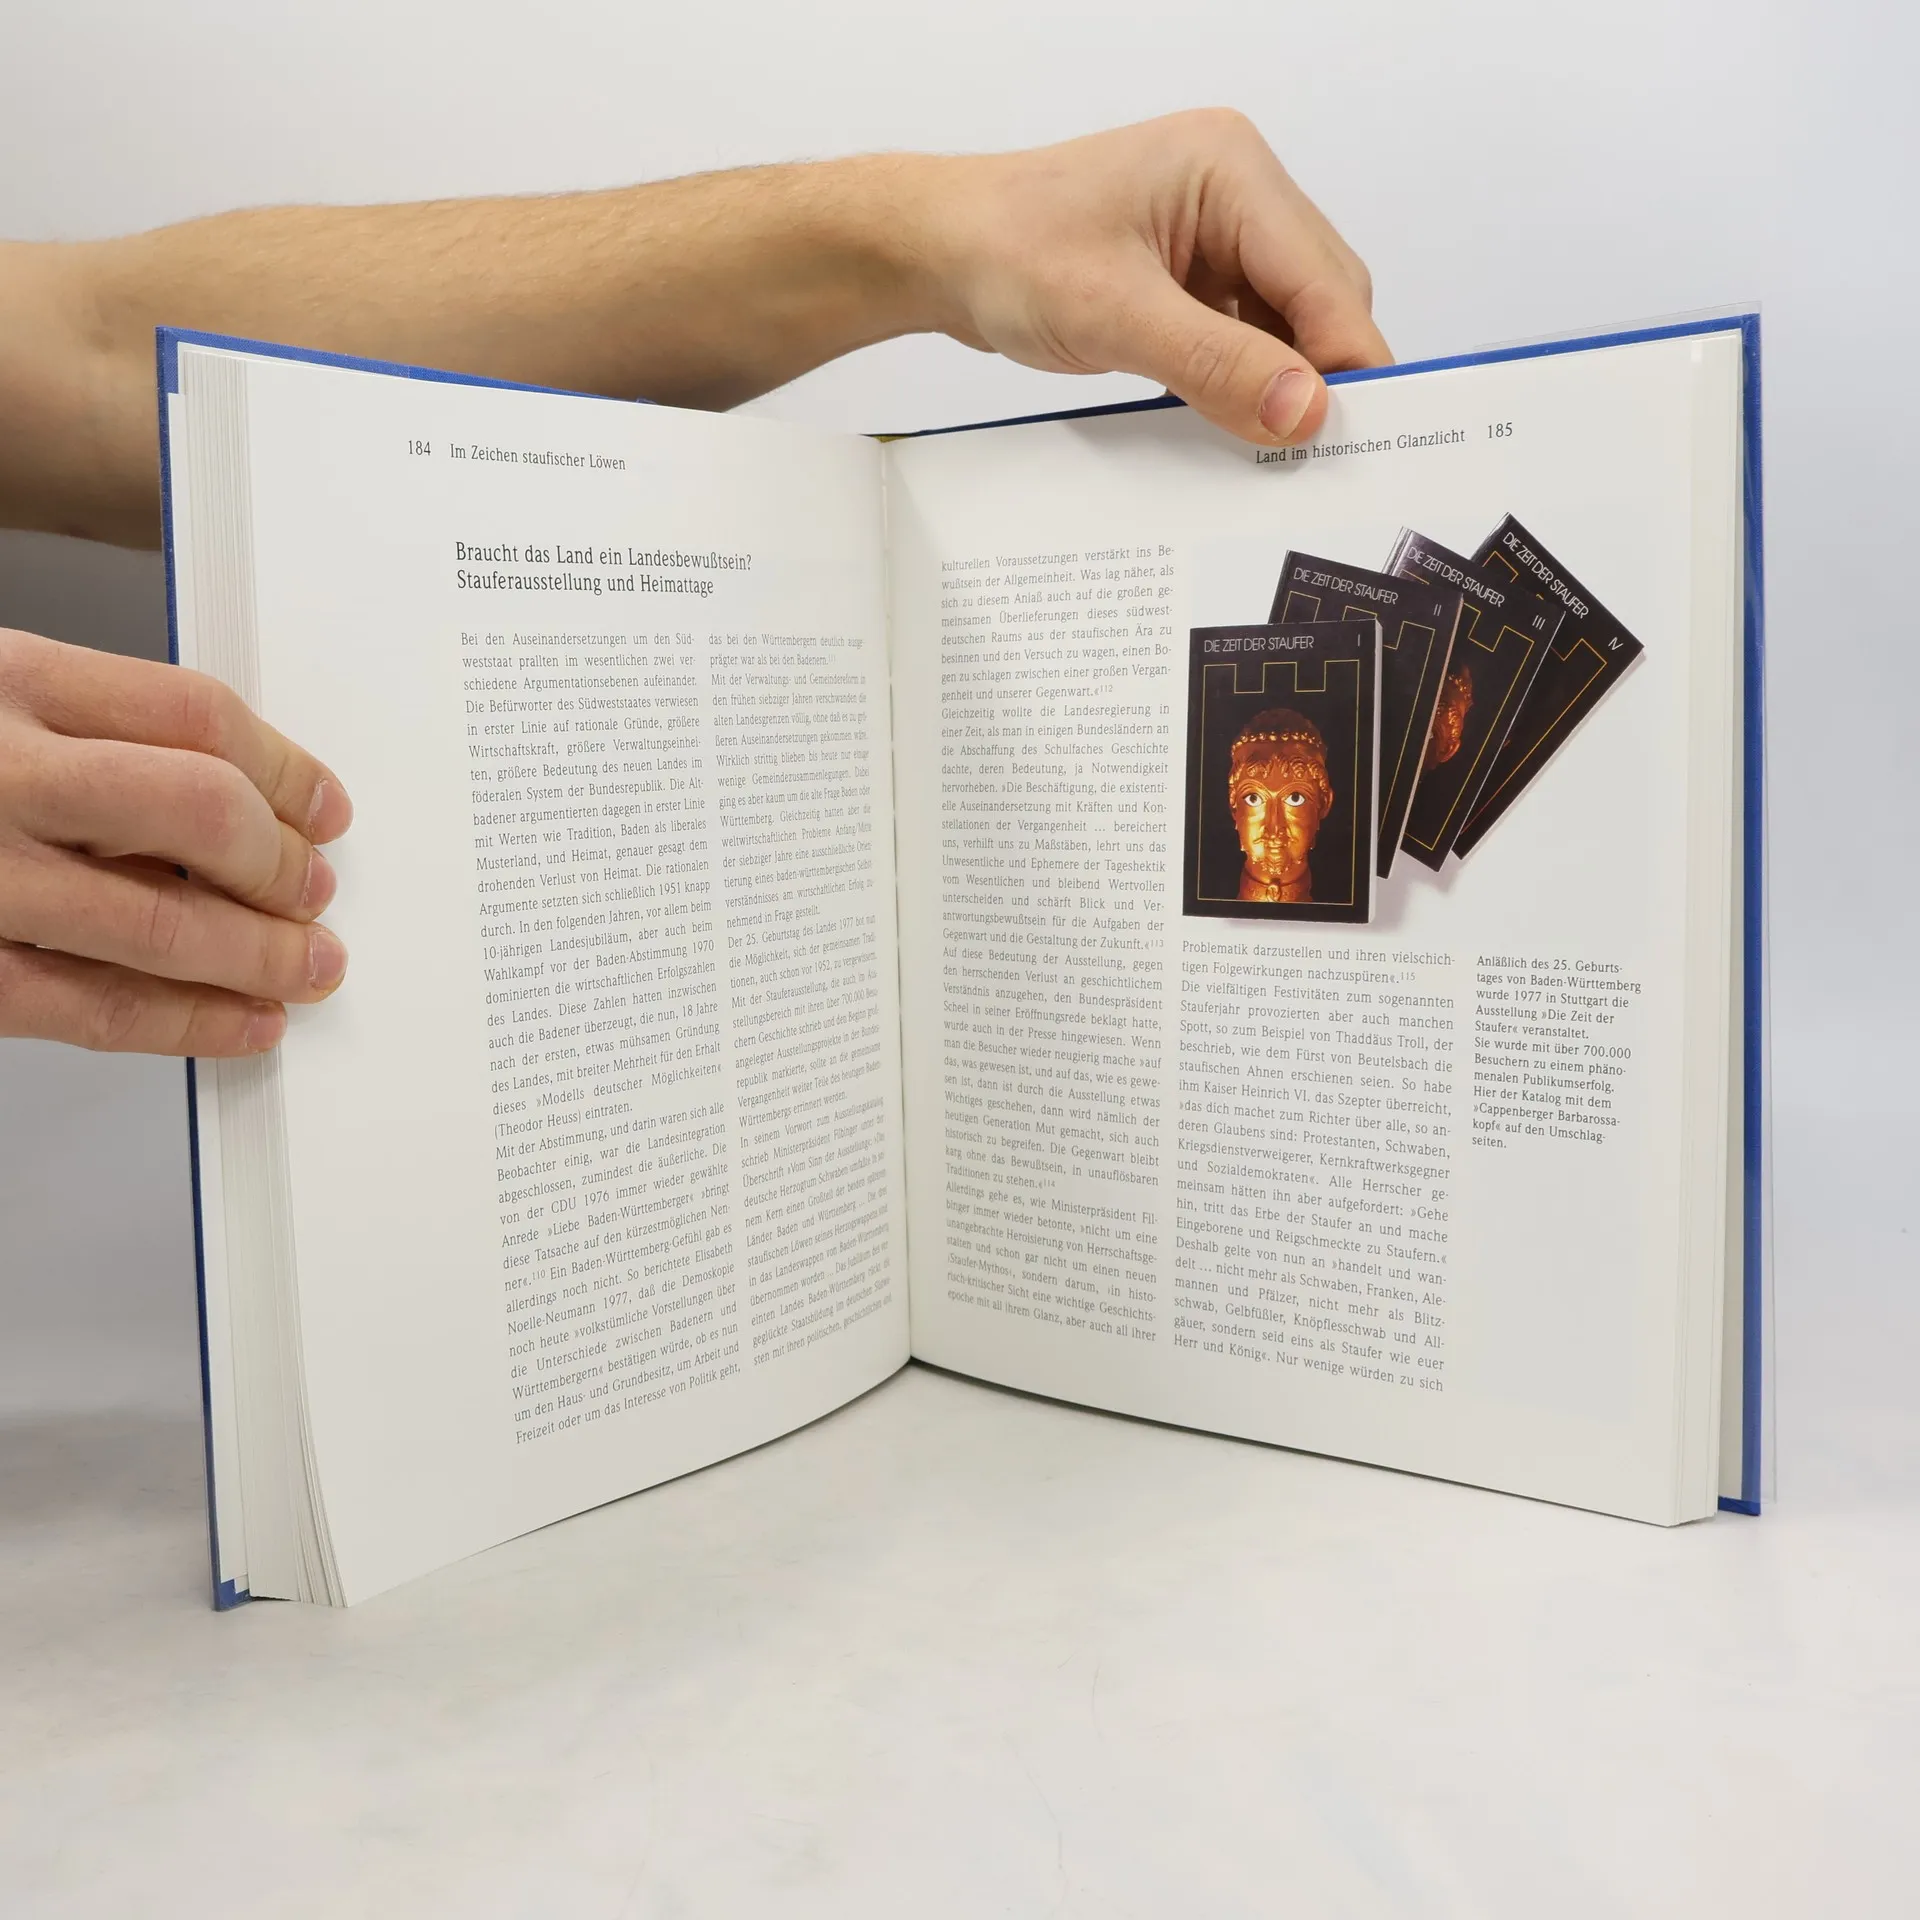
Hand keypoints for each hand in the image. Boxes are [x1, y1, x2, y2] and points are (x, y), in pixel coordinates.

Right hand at [0, 628, 351, 1054]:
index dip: (286, 769)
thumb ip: (84, 728)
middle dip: (282, 865)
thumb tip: (232, 796)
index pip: (193, 715)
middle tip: (318, 893)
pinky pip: (93, 1007)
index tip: (325, 808)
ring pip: (159, 924)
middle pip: (198, 811)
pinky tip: (240, 1022)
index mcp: (4, 680)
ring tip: (308, 967)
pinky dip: (187, 1022)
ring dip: (258, 956)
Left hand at [906, 109, 1389, 445]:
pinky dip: (1243, 384)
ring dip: (1278, 385)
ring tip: (1267, 449)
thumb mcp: (1113, 314)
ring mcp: (1217, 238)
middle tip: (1308, 457)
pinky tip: (1229, 424)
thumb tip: (1304, 410)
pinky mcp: (1193, 279)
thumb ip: (1216, 364)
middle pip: (1321, 301)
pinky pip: (1245, 339)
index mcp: (1232, 170)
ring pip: (1288, 325)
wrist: (939, 254)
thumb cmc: (1007, 251)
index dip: (1345, 361)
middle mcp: (1238, 194)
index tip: (1347, 437)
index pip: (1324, 278)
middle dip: (1316, 375)